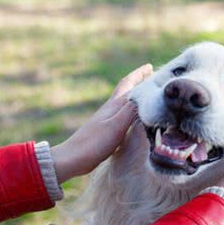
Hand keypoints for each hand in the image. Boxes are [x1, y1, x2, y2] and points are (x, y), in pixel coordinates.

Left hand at [51, 64, 152, 182]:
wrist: (73, 158)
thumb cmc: (95, 142)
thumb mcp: (117, 125)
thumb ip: (131, 110)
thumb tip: (146, 95)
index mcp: (113, 105)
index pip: (128, 84)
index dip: (139, 74)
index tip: (150, 66)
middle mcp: (110, 109)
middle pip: (125, 90)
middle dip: (137, 81)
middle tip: (150, 76)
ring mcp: (106, 119)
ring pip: (124, 102)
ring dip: (135, 96)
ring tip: (146, 95)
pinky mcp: (105, 130)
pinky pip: (122, 115)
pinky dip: (131, 111)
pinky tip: (133, 118)